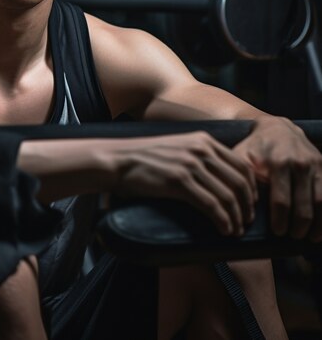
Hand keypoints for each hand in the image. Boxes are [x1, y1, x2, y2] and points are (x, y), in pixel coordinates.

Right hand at [112, 131, 256, 235]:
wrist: (118, 159)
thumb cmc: (145, 157)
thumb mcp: (178, 147)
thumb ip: (199, 155)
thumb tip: (219, 178)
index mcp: (203, 140)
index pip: (242, 164)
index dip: (252, 188)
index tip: (251, 204)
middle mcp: (200, 149)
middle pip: (240, 181)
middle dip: (248, 205)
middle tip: (247, 221)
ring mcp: (190, 164)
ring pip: (228, 196)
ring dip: (237, 217)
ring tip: (236, 230)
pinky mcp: (179, 181)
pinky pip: (211, 205)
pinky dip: (223, 221)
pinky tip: (224, 230)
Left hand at [234, 116, 321, 240]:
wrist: (278, 128)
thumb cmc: (255, 147)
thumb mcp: (242, 157)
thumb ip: (243, 178)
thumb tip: (241, 205)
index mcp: (278, 163)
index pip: (281, 200)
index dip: (280, 220)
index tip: (277, 232)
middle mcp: (301, 164)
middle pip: (304, 205)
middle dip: (299, 226)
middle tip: (292, 237)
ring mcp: (317, 166)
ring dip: (318, 224)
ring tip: (308, 237)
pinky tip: (321, 228)